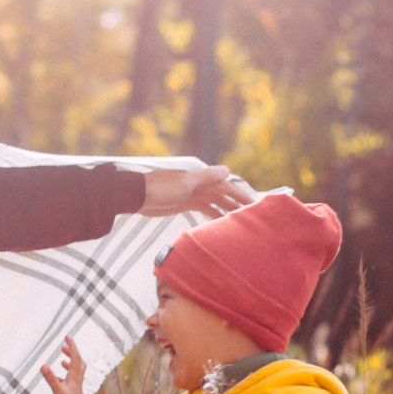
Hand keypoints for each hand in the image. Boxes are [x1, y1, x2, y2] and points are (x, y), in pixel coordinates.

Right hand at [42, 336, 87, 393]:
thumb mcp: (57, 390)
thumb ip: (50, 378)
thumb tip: (43, 366)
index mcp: (75, 375)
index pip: (75, 356)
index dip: (72, 345)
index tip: (67, 336)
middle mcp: (77, 378)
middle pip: (78, 361)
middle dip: (72, 353)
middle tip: (64, 348)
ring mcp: (76, 385)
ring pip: (76, 370)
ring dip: (70, 362)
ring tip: (62, 360)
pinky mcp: (73, 391)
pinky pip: (71, 379)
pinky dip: (66, 374)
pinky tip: (60, 378)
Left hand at [141, 166, 255, 218]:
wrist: (138, 195)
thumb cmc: (161, 187)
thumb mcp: (186, 181)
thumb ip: (206, 176)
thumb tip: (228, 170)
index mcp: (202, 178)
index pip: (227, 186)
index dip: (241, 194)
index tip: (254, 204)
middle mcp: (200, 185)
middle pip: (223, 195)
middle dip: (237, 204)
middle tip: (251, 216)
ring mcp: (193, 194)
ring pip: (215, 202)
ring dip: (227, 210)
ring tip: (239, 222)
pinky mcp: (185, 203)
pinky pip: (204, 209)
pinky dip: (213, 214)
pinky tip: (220, 223)